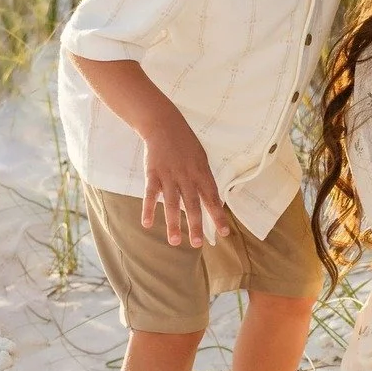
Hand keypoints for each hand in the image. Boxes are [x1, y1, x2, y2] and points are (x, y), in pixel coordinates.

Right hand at [142, 114, 226, 247]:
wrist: (164, 126)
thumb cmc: (186, 145)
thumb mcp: (202, 160)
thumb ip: (205, 181)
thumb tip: (214, 202)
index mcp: (202, 174)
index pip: (212, 199)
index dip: (218, 216)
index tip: (224, 233)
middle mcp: (187, 177)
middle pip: (192, 205)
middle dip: (196, 225)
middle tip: (197, 244)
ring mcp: (169, 176)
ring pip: (171, 203)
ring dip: (173, 223)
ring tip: (175, 241)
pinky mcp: (153, 174)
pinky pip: (150, 194)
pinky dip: (148, 209)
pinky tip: (147, 224)